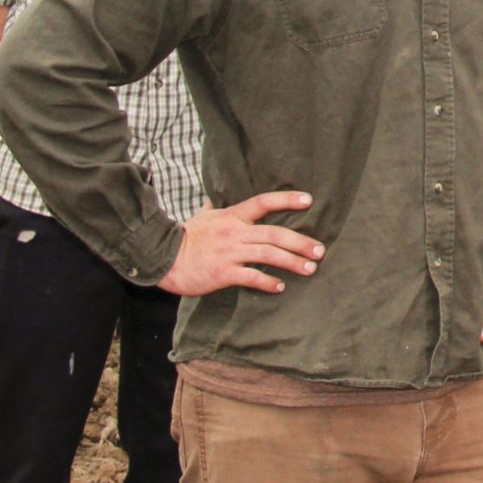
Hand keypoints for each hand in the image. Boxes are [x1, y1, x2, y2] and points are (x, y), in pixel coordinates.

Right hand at [158, 190, 320, 297]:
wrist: (162, 259)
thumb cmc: (185, 237)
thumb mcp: (201, 216)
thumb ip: (213, 206)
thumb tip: (213, 195)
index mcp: (232, 216)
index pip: (263, 202)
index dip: (286, 199)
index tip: (309, 200)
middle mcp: (235, 232)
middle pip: (275, 233)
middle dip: (301, 242)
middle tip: (320, 250)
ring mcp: (229, 252)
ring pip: (268, 255)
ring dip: (292, 262)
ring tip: (310, 268)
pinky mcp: (223, 273)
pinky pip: (251, 277)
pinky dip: (268, 282)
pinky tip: (280, 286)